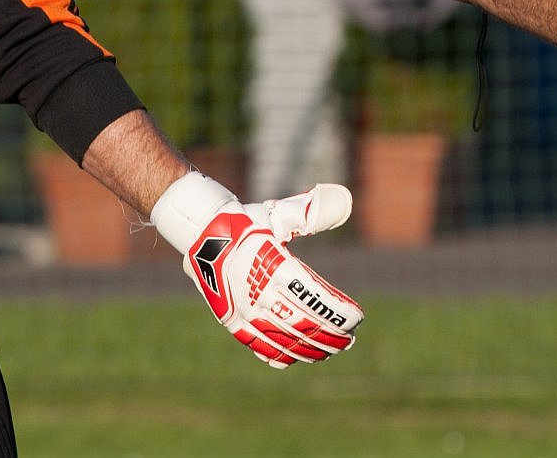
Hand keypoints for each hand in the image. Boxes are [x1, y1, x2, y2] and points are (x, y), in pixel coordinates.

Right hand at [151, 173, 362, 367]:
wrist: (199, 232)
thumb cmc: (245, 221)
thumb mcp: (279, 215)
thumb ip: (313, 210)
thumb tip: (345, 198)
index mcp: (275, 266)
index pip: (316, 299)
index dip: (339, 314)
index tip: (357, 318)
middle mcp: (260, 292)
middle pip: (304, 324)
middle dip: (331, 335)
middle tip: (349, 340)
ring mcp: (243, 309)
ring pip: (283, 339)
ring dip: (311, 348)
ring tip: (330, 351)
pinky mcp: (230, 319)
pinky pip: (257, 345)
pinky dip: (278, 354)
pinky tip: (294, 358)